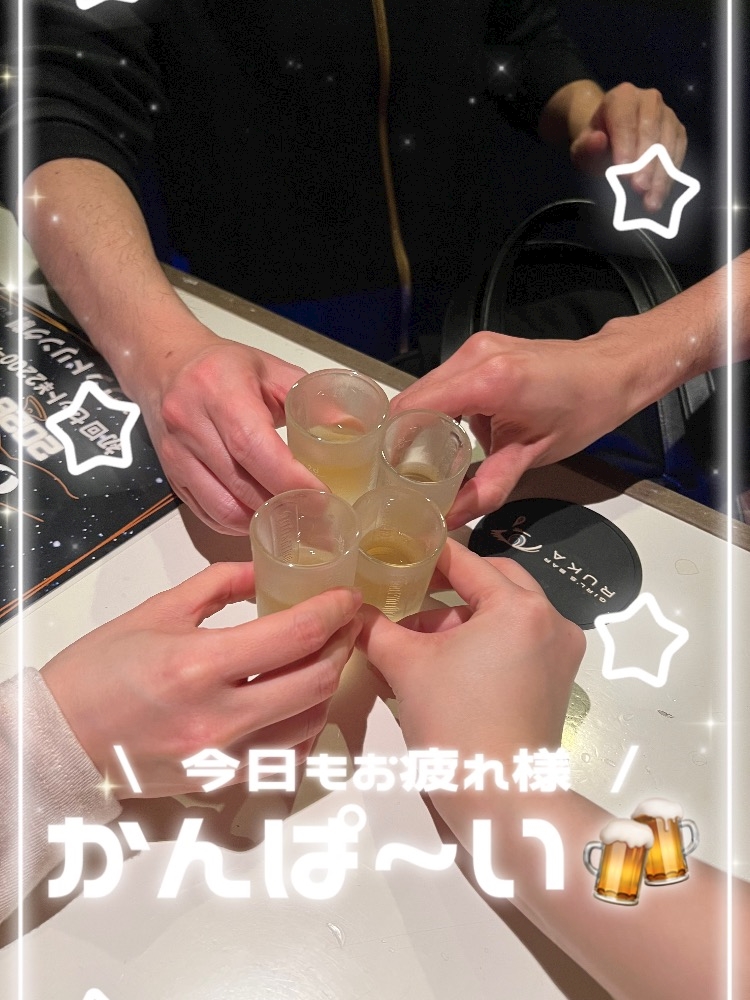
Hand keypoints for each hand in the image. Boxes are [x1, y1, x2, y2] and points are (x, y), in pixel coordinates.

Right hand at [41, 562, 361, 797]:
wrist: (60, 740)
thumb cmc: (100, 669)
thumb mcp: (157, 610)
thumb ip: (218, 584)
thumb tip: (263, 570)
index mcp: (200, 665)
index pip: (295, 635)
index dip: (334, 612)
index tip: (347, 596)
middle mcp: (220, 718)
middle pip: (316, 681)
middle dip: (341, 645)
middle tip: (343, 623)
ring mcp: (224, 758)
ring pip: (309, 721)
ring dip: (326, 685)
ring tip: (322, 656)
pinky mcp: (223, 782)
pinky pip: (286, 756)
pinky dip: (303, 726)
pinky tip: (298, 701)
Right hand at [137, 330, 323, 534]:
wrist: (167, 365)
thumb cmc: (223, 367)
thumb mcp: (272, 370)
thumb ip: (311, 399)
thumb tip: (351, 428)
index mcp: (219, 390)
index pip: (254, 446)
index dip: (289, 479)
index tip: (322, 496)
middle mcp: (190, 422)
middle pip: (241, 483)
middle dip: (284, 506)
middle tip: (318, 516)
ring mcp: (176, 453)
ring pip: (223, 507)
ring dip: (261, 521)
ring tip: (291, 519)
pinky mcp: (171, 476)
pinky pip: (207, 513)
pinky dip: (238, 523)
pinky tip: (260, 517)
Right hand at [357, 539, 584, 757]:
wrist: (502, 800)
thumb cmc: (456, 724)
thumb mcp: (407, 668)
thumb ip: (376, 628)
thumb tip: (352, 609)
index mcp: (520, 607)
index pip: (466, 561)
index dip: (427, 555)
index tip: (395, 551)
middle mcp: (551, 619)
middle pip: (493, 581)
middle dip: (447, 587)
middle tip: (406, 592)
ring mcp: (560, 651)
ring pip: (504, 613)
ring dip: (461, 618)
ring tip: (414, 637)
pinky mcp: (557, 679)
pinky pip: (517, 640)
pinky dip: (483, 641)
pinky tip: (443, 660)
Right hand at [391, 328, 636, 526]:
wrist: (613, 371)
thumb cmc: (584, 409)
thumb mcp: (533, 456)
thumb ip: (487, 487)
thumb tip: (451, 517)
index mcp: (489, 380)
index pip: (413, 407)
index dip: (392, 441)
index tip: (388, 473)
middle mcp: (476, 356)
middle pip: (413, 398)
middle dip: (403, 437)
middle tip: (405, 476)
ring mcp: (477, 348)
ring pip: (426, 390)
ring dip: (423, 423)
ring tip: (428, 461)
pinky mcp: (482, 349)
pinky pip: (445, 382)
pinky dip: (442, 409)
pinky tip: (453, 435)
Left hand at [570, 82, 687, 211]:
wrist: (610, 136)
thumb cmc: (594, 142)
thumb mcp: (581, 147)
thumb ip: (586, 146)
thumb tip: (598, 141)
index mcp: (622, 97)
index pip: (625, 121)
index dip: (626, 146)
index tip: (623, 172)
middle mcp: (649, 100)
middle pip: (651, 131)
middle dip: (645, 163)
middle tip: (639, 189)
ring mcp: (667, 114)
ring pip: (668, 144)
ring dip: (660, 175)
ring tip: (651, 201)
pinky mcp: (678, 131)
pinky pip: (678, 152)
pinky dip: (669, 176)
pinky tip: (660, 195)